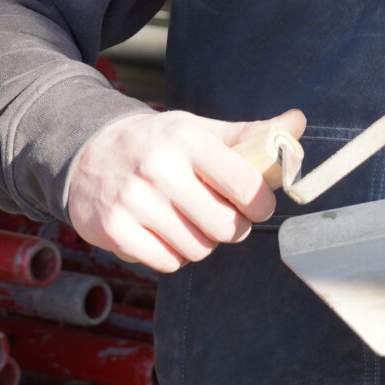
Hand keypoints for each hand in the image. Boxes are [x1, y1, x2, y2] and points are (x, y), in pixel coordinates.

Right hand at [66, 105, 306, 273]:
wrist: (86, 152)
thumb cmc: (157, 143)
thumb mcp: (198, 130)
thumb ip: (250, 133)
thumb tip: (297, 122)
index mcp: (187, 139)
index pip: (246, 184)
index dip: (261, 204)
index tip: (257, 206)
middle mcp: (159, 168)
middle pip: (226, 227)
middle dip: (232, 227)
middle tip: (222, 216)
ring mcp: (134, 200)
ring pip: (198, 249)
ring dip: (201, 242)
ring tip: (189, 222)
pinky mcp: (114, 228)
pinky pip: (167, 263)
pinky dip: (173, 255)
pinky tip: (164, 233)